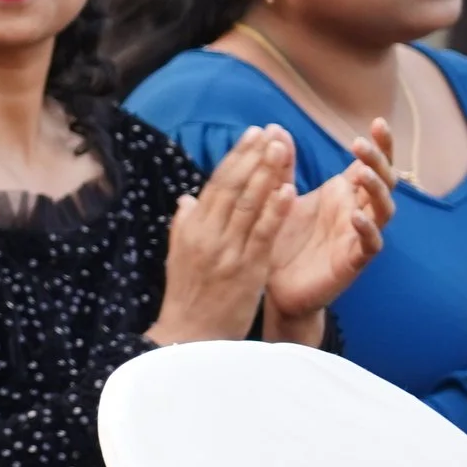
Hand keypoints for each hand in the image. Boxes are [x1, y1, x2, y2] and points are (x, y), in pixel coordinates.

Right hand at [149, 125, 290, 345]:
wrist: (188, 335)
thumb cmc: (187, 296)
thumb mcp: (178, 255)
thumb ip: (184, 225)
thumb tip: (187, 199)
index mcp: (191, 227)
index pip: (216, 183)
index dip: (236, 157)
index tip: (252, 134)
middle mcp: (206, 234)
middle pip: (232, 187)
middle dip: (253, 157)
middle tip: (270, 131)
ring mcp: (225, 251)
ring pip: (248, 204)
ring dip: (266, 174)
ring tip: (282, 149)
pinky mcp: (245, 269)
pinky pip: (262, 234)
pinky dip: (275, 210)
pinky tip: (288, 190)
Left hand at [266, 122, 394, 335]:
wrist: (272, 285)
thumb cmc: (280, 238)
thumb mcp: (277, 197)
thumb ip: (279, 167)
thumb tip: (275, 129)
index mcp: (342, 193)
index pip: (369, 164)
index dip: (380, 144)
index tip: (377, 121)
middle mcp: (355, 211)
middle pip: (383, 181)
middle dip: (378, 161)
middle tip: (362, 144)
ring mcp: (357, 236)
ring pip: (383, 210)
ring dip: (376, 190)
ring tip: (363, 174)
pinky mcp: (353, 261)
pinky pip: (370, 244)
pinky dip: (367, 229)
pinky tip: (356, 216)